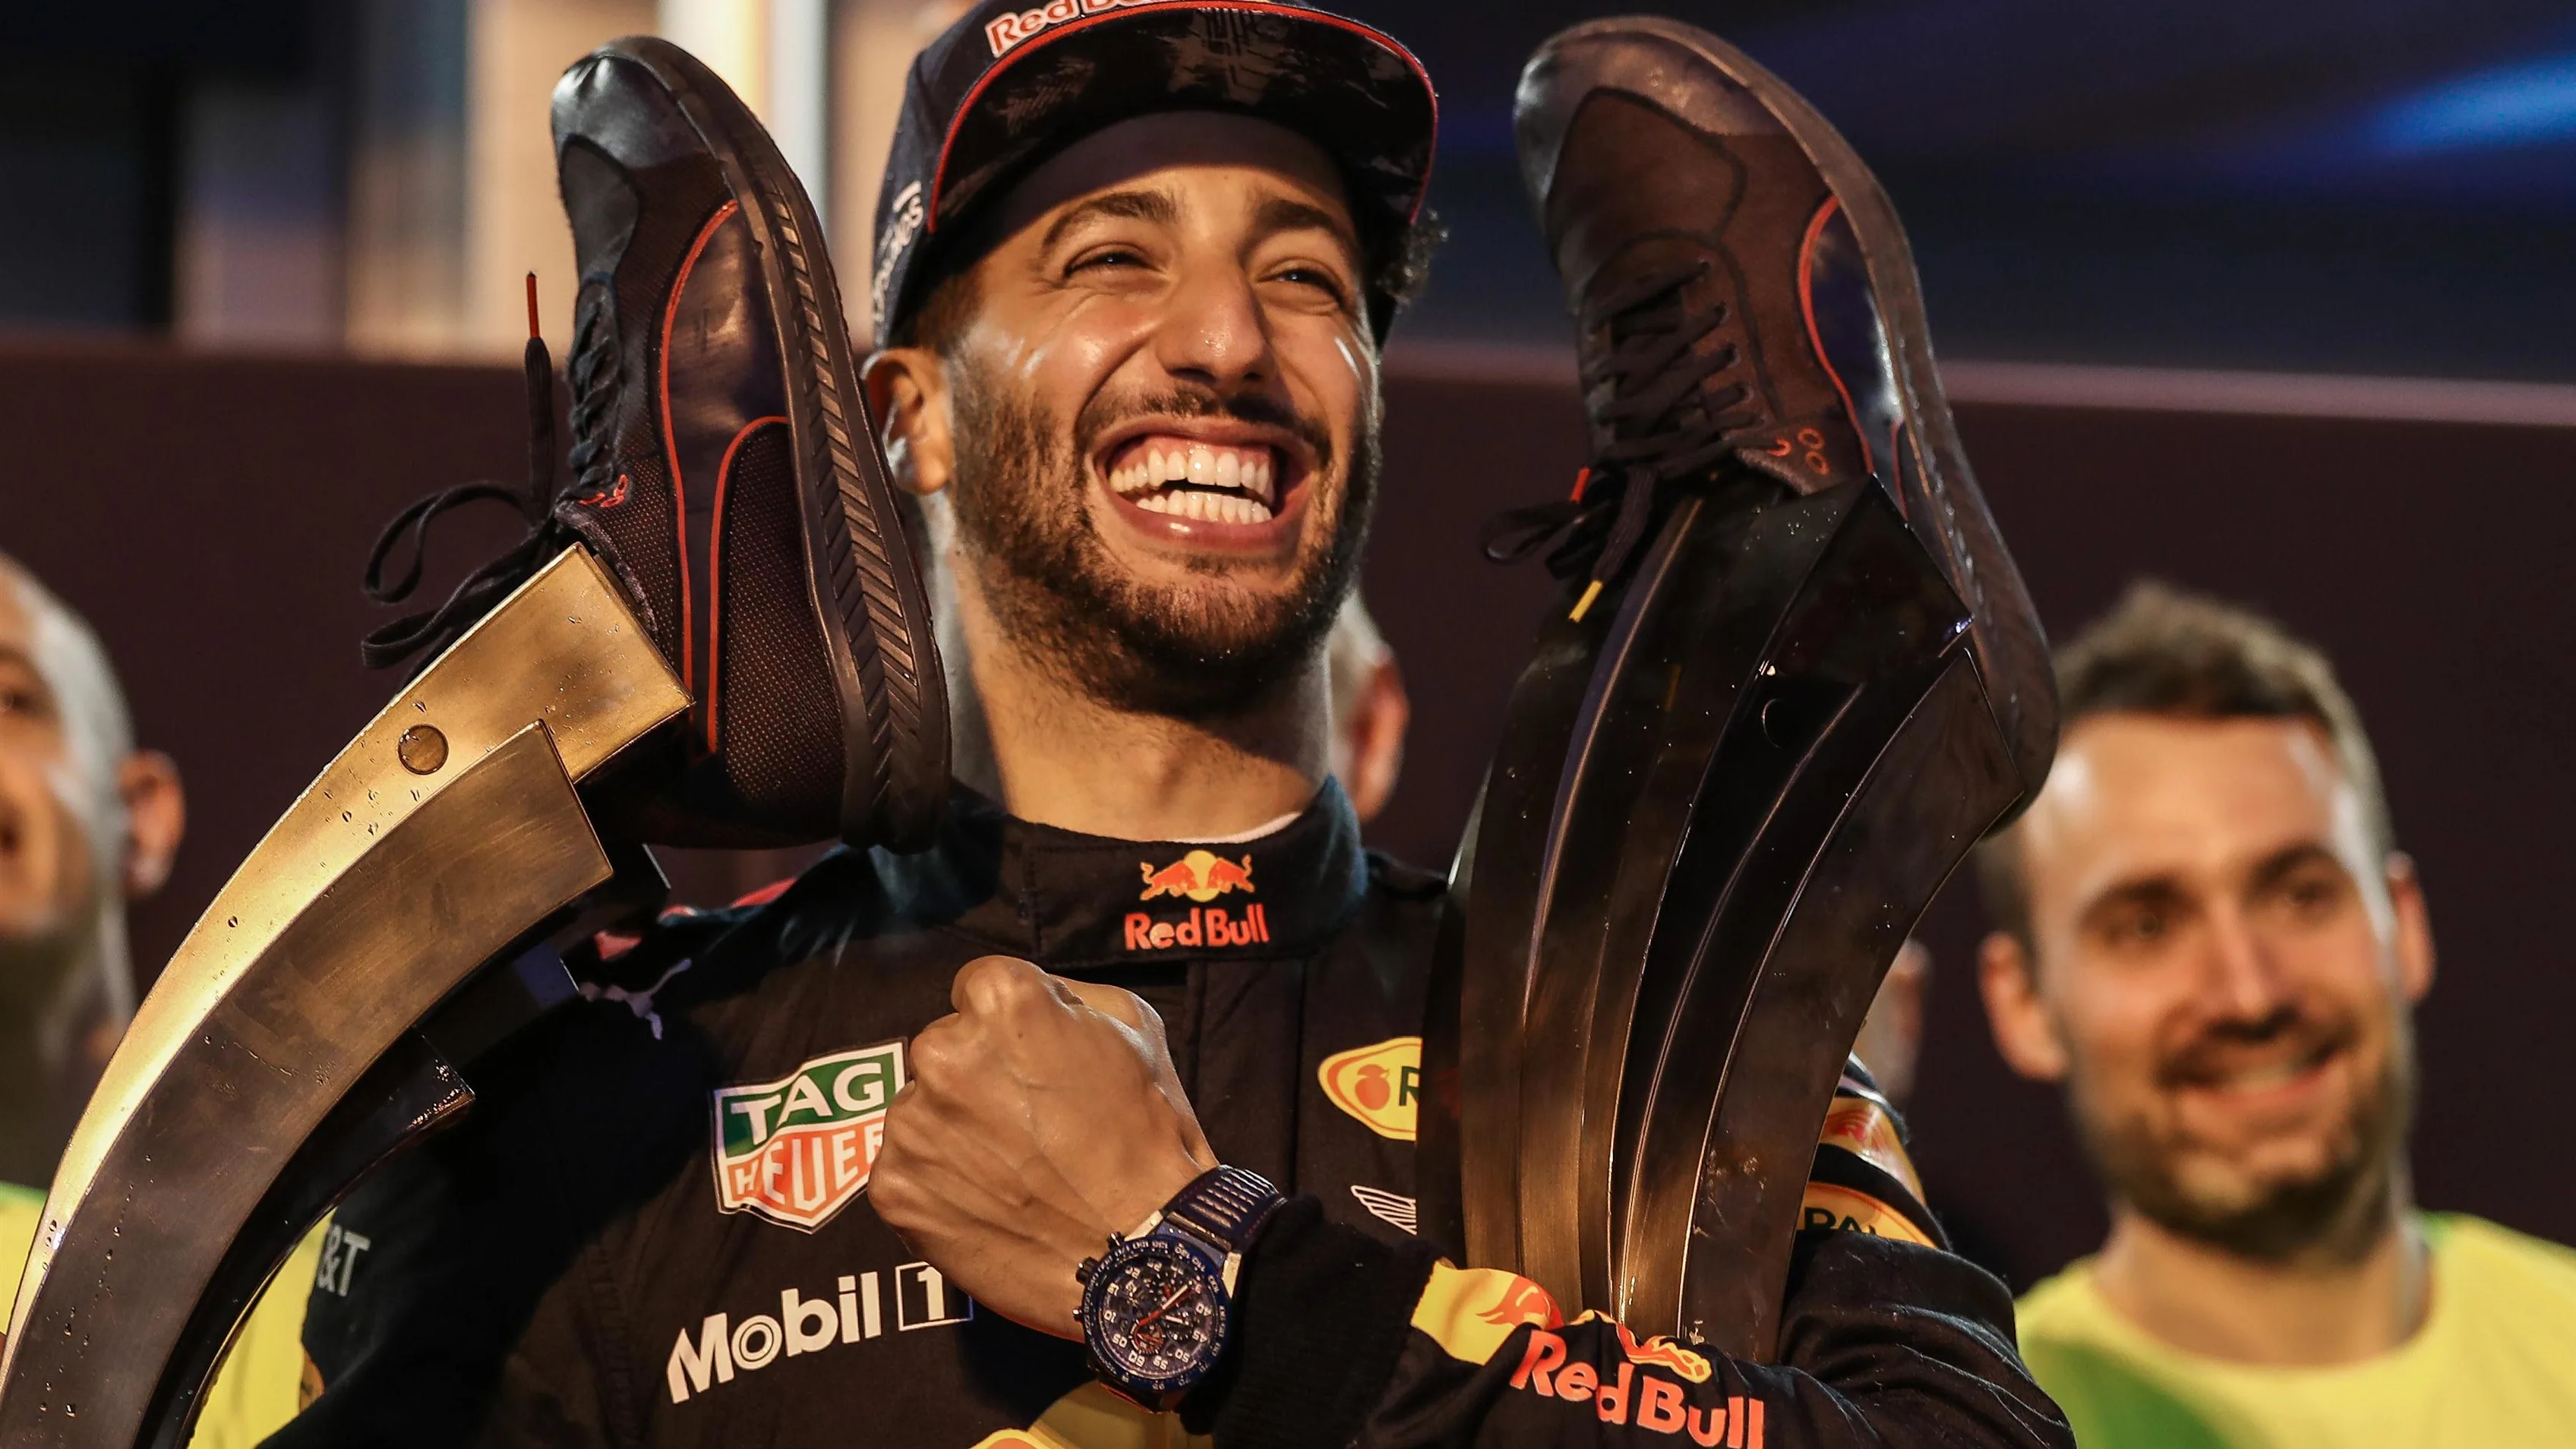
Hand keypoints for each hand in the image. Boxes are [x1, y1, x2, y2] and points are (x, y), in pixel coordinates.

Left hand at [874, 956, 1214, 1335]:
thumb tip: (1034, 1000)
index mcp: (1000, 1000)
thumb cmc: (1146, 1138)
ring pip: (922, 1111)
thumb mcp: (1135, 1029)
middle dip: (977, 1077)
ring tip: (1015, 1170)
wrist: (1142, 1251)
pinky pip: (906, 1171)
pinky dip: (939, 1185)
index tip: (1035, 1064)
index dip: (1012, 1029)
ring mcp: (911, 1123)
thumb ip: (1067, 998)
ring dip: (955, 1132)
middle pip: (943, 1050)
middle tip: (1030, 1124)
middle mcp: (941, 1051)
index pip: (976, 991)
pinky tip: (991, 1202)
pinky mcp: (894, 1187)